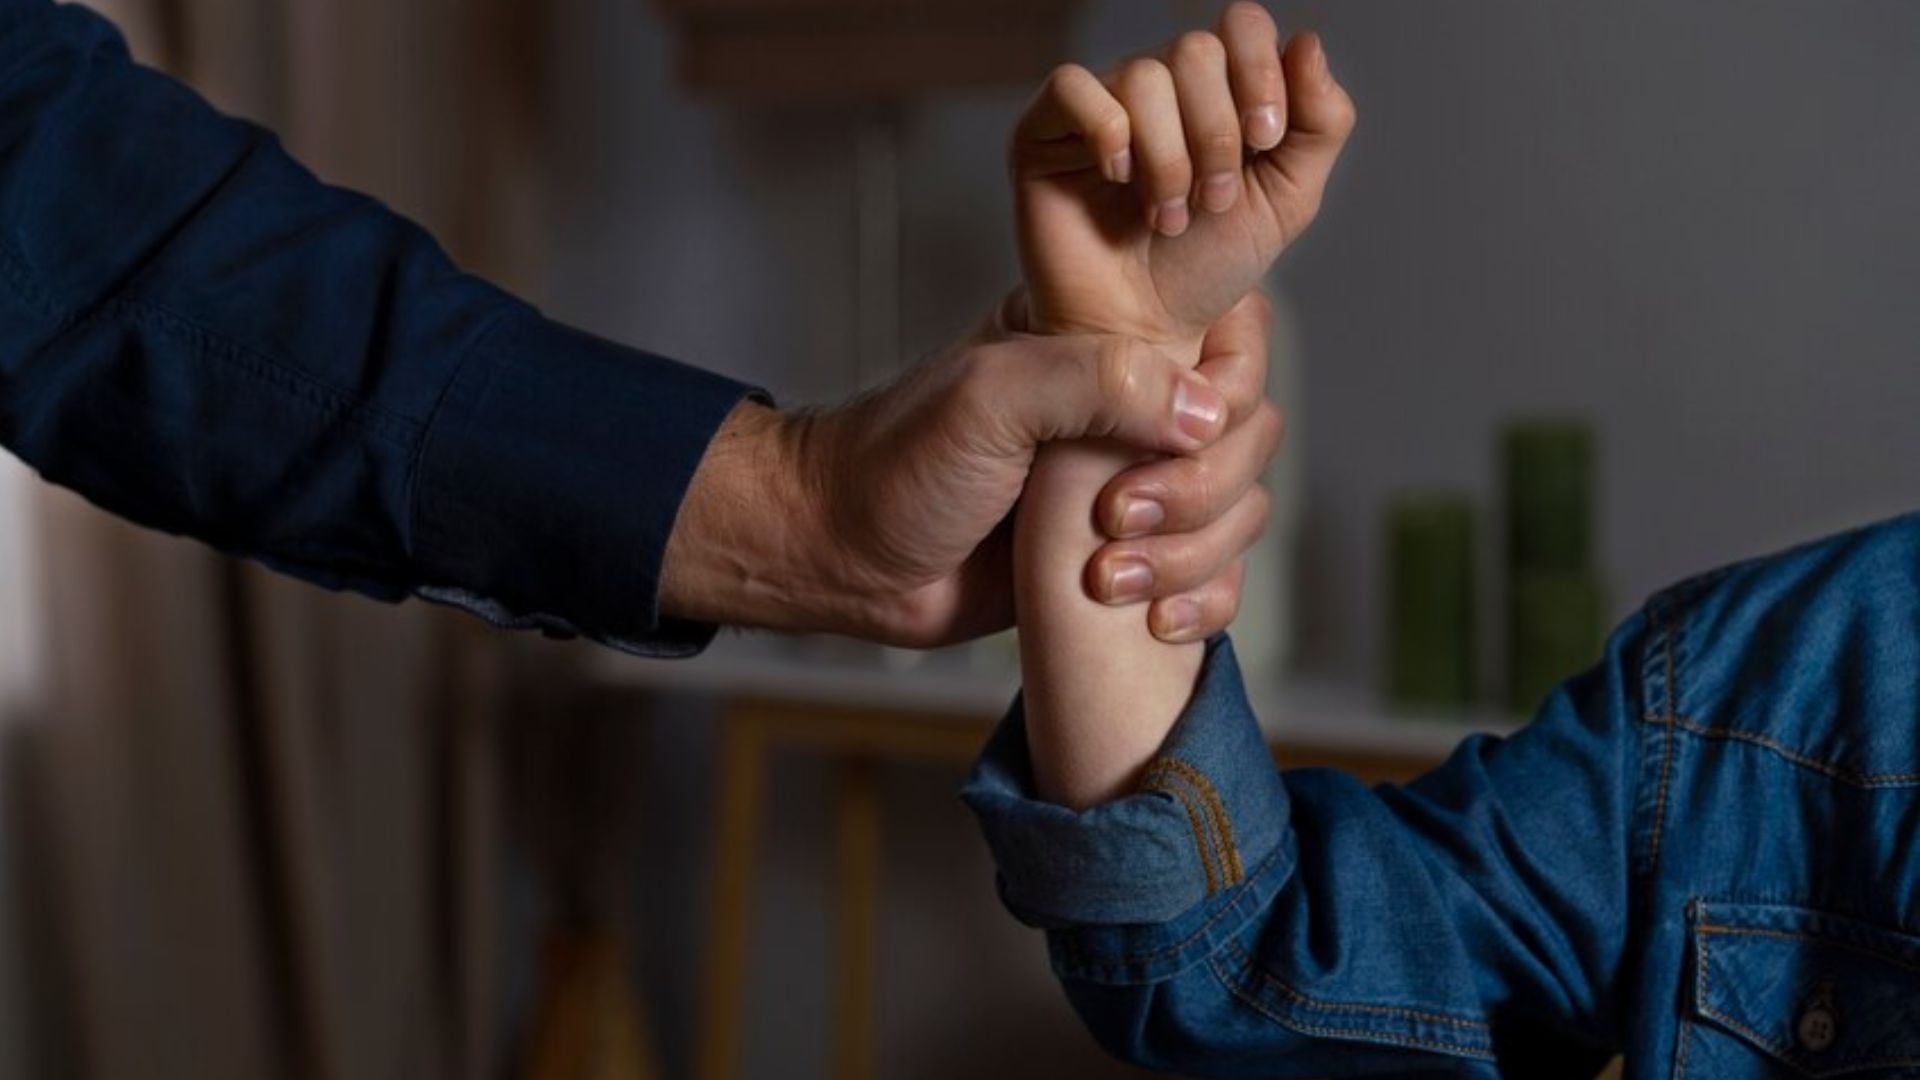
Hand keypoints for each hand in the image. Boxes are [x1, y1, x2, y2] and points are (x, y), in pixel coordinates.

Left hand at [657, 295, 1279, 648]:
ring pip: (1240, 510)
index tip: (1175, 434)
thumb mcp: (990, 397)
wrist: (846, 558)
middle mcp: (1133, 407)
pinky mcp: (1130, 558)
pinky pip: (1216, 576)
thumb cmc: (898, 464)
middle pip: (1249, 433)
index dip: (1226, 389)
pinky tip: (1155, 621)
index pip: (1231, 336)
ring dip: (1194, 554)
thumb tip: (1206, 413)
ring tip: (1107, 579)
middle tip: (1116, 518)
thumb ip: (1098, 382)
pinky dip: (1205, 602)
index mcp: (1106, 339)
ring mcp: (1136, 484)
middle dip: (1200, 490)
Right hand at [1013, 3, 1355, 350]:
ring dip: (1168, 158)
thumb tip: (1308, 43)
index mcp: (1218, 91)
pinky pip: (1073, 87)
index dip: (1260, 72)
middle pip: (1195, 50)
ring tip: (1166, 216)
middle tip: (1211, 201)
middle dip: (1216, 134)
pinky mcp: (1045, 131)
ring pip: (1143, 76)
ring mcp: (1101, 105)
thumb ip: (1319, 124)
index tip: (1265, 139)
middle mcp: (1159, 88)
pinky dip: (1107, 133)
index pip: (1241, 27)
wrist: (1144, 332)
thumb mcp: (1287, 200)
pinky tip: (1118, 179)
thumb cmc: (1205, 269)